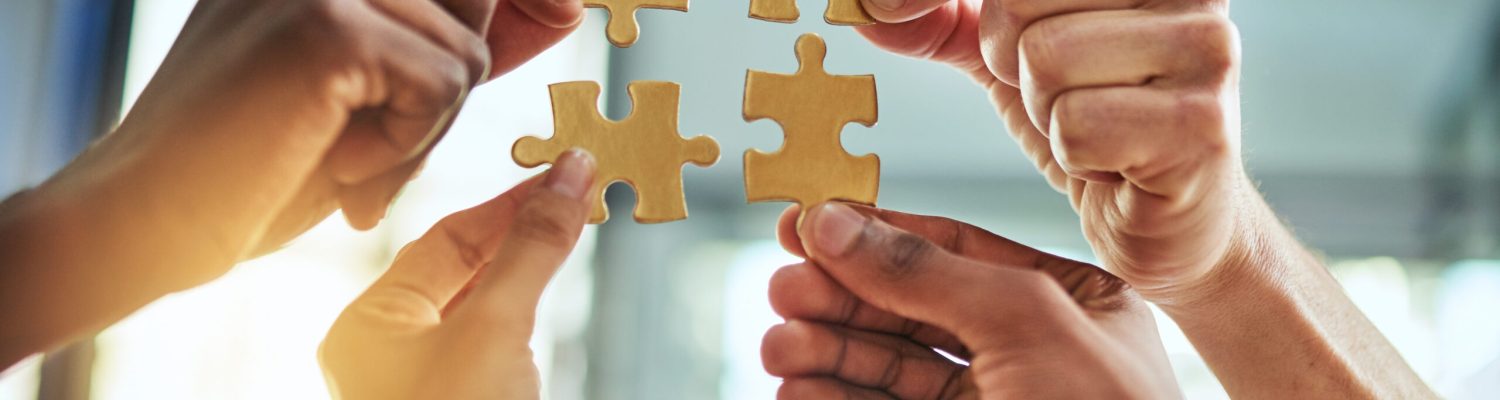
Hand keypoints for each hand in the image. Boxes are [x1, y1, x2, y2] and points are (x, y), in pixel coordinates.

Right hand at [0, 0, 586, 368]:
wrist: (154, 218)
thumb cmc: (260, 162)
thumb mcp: (380, 92)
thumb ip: (455, 39)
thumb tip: (563, 4)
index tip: (563, 9)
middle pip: (471, 6)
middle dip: (448, 85)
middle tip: (370, 142)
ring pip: (463, 55)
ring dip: (421, 127)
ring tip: (344, 158)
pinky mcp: (328, 26)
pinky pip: (440, 85)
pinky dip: (404, 143)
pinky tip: (337, 164)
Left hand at [320, 150, 593, 398]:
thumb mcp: (496, 329)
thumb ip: (531, 249)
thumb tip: (568, 174)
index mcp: (367, 326)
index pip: (444, 240)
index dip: (509, 203)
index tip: (565, 170)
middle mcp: (389, 352)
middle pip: (461, 267)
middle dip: (523, 229)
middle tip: (580, 189)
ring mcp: (428, 383)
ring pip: (483, 304)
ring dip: (530, 265)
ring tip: (578, 222)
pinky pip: (498, 341)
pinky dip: (531, 308)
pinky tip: (557, 285)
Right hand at [762, 204, 1177, 398]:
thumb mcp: (1026, 320)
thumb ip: (926, 270)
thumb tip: (835, 223)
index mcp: (1068, 305)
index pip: (954, 250)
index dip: (875, 235)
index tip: (804, 224)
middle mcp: (1026, 354)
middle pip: (908, 308)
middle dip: (840, 299)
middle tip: (783, 290)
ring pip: (887, 369)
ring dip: (825, 354)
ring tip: (780, 348)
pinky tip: (797, 392)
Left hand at [851, 2, 1434, 396]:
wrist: (1170, 219)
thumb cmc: (1097, 125)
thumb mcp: (1011, 58)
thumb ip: (945, 20)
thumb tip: (866, 6)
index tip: (892, 10)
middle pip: (1014, 7)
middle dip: (1012, 65)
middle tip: (1062, 97)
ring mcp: (1205, 49)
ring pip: (1043, 62)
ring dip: (1047, 114)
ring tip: (1093, 129)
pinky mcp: (1200, 121)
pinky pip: (1075, 125)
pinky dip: (1076, 154)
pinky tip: (1115, 162)